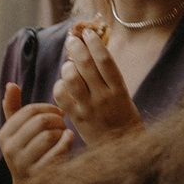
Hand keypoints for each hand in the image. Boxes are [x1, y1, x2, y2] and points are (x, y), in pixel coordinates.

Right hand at [0, 83, 69, 183]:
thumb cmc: (29, 153)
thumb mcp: (18, 133)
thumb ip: (14, 109)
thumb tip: (11, 85)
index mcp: (4, 136)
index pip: (30, 111)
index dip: (49, 108)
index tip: (58, 113)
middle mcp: (10, 150)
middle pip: (41, 121)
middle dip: (57, 120)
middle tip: (63, 124)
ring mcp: (24, 164)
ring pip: (50, 135)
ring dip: (62, 132)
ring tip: (63, 134)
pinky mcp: (42, 174)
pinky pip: (59, 150)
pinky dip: (68, 142)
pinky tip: (68, 141)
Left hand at [53, 23, 142, 144]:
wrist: (122, 150)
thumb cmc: (123, 118)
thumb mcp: (123, 96)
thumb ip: (108, 77)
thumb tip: (91, 50)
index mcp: (119, 90)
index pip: (105, 60)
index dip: (94, 43)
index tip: (88, 33)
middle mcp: (104, 97)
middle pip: (86, 65)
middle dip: (76, 48)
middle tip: (72, 40)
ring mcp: (89, 108)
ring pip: (71, 78)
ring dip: (67, 66)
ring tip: (69, 65)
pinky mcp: (76, 118)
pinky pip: (61, 95)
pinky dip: (59, 85)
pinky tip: (64, 84)